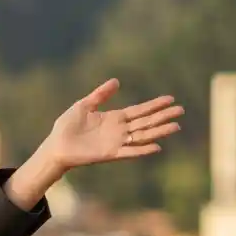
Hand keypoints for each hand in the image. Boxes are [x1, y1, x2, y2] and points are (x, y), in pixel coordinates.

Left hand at [42, 78, 183, 173]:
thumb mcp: (84, 105)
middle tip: (181, 111)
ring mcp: (115, 142)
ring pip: (142, 136)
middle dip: (163, 116)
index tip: (171, 99)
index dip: (154, 105)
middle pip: (146, 122)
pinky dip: (142, 150)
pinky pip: (129, 151)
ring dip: (159, 131)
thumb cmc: (66, 127)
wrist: (55, 146)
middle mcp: (118, 131)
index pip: (139, 110)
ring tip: (176, 126)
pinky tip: (156, 146)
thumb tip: (117, 81)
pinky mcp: (109, 154)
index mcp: (114, 118)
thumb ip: (101, 95)